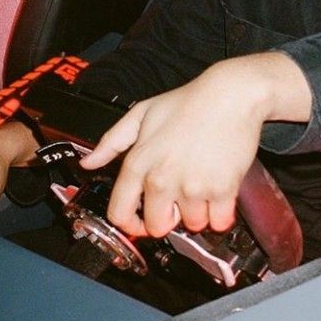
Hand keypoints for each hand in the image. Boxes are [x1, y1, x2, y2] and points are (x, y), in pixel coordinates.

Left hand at [80, 52, 311, 238]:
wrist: (231, 94)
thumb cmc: (189, 101)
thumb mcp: (142, 113)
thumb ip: (112, 141)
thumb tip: (89, 163)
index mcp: (139, 162)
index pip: (120, 213)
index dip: (130, 224)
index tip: (141, 221)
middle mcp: (162, 179)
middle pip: (157, 226)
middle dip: (169, 218)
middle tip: (180, 198)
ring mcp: (192, 186)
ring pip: (192, 225)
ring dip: (198, 212)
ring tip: (203, 186)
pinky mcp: (222, 189)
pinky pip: (219, 222)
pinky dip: (221, 213)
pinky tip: (220, 193)